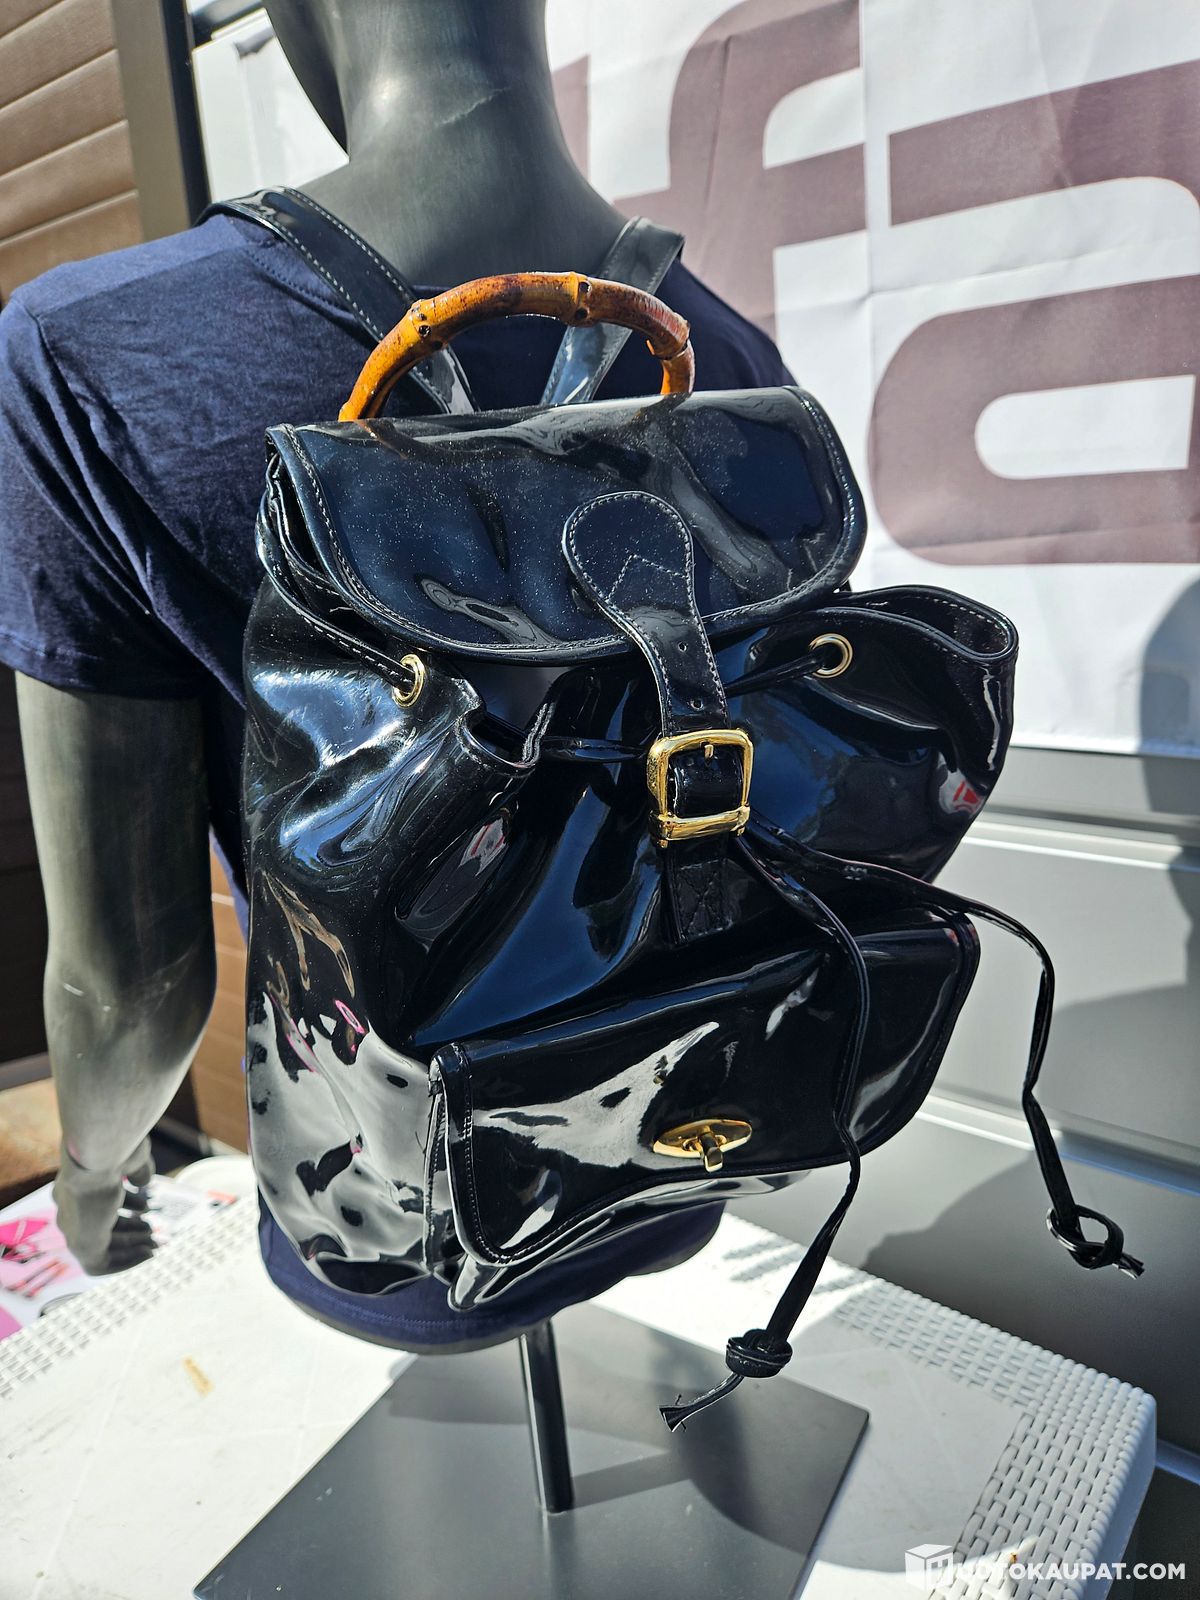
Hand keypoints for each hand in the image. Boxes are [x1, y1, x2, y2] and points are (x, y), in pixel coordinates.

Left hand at [52, 1138, 156, 1274]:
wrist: (97, 1155)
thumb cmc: (115, 1148)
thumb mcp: (130, 1157)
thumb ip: (135, 1171)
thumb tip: (142, 1182)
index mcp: (76, 1183)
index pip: (99, 1202)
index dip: (125, 1206)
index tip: (145, 1209)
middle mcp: (70, 1207)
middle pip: (101, 1225)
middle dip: (129, 1230)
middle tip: (152, 1230)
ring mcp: (73, 1228)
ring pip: (101, 1246)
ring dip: (129, 1247)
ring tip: (155, 1244)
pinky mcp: (80, 1245)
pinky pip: (102, 1263)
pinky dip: (126, 1261)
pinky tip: (148, 1254)